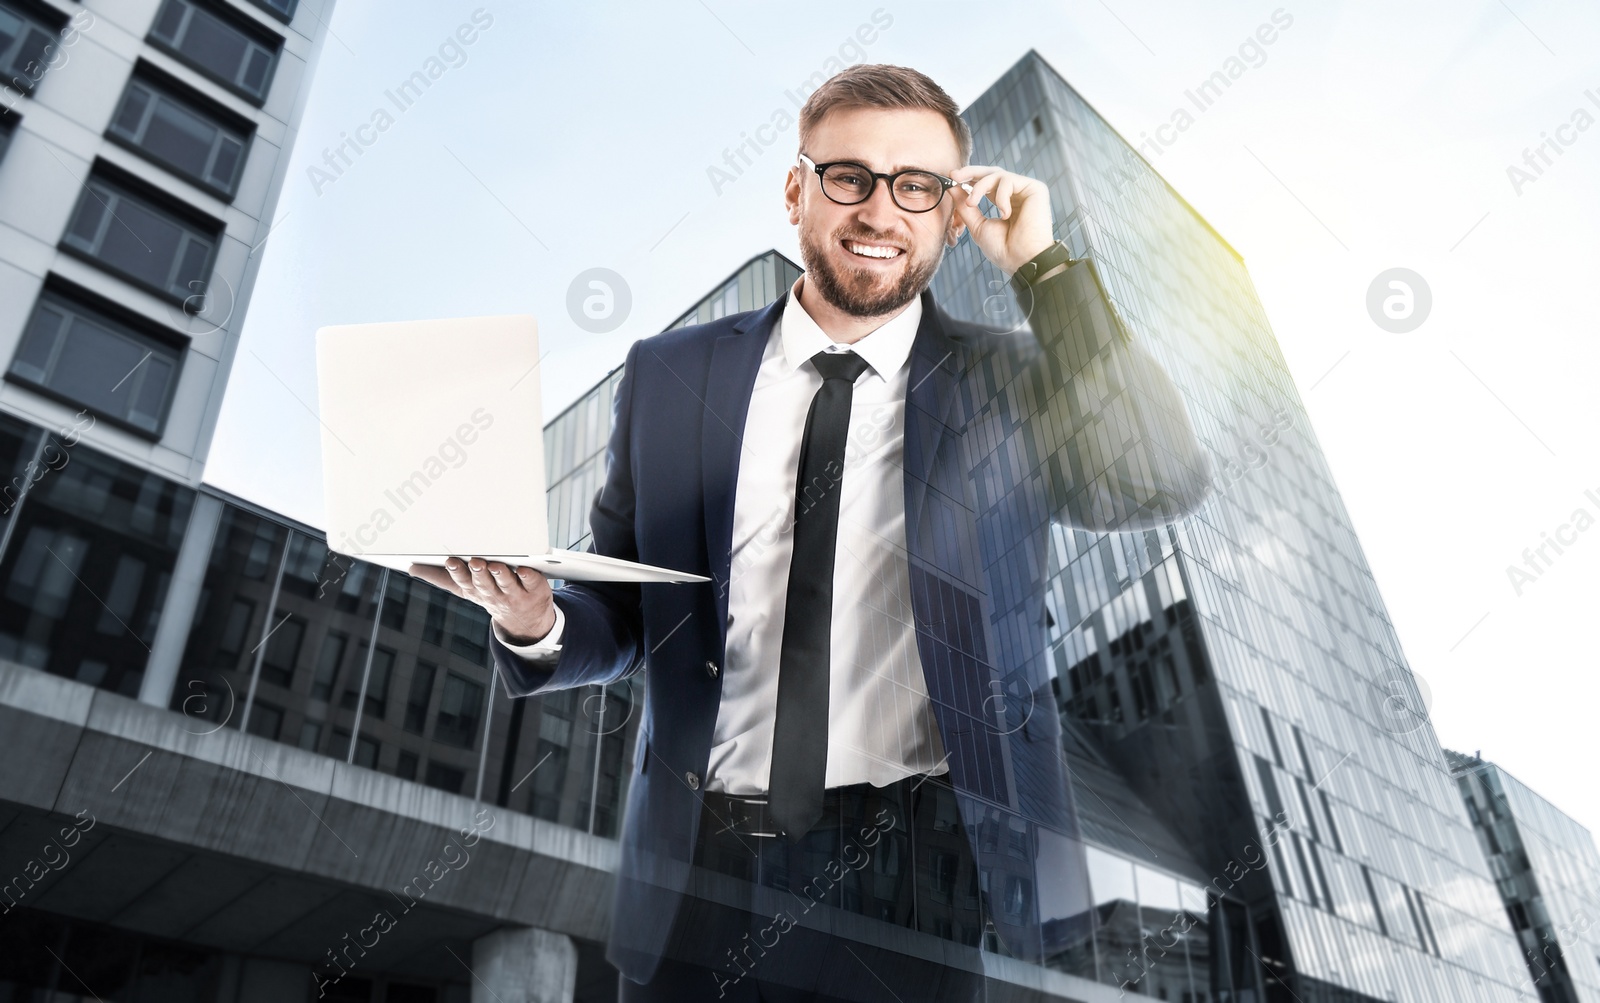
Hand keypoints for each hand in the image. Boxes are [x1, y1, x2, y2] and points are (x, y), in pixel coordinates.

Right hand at [408, 557, 554, 644]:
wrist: (525, 621)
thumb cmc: (491, 595)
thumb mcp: (465, 589)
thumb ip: (440, 577)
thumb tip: (412, 568)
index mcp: (474, 590)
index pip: (463, 582)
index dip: (457, 573)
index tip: (451, 561)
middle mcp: (493, 594)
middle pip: (484, 583)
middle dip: (478, 573)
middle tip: (475, 562)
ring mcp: (514, 594)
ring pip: (506, 583)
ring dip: (500, 575)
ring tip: (495, 565)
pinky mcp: (535, 590)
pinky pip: (532, 582)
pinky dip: (529, 576)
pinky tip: (525, 569)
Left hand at [946, 165, 1055, 275]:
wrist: (1022, 260)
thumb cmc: (1003, 249)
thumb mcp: (977, 226)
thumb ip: (965, 207)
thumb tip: (952, 188)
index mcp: (1004, 202)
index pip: (986, 182)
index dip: (969, 178)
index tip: (951, 177)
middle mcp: (1016, 194)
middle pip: (992, 172)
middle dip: (971, 172)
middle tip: (955, 175)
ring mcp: (1026, 191)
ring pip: (997, 174)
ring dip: (980, 187)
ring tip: (972, 204)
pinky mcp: (1036, 189)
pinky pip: (1009, 181)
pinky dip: (1000, 197)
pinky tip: (1005, 215)